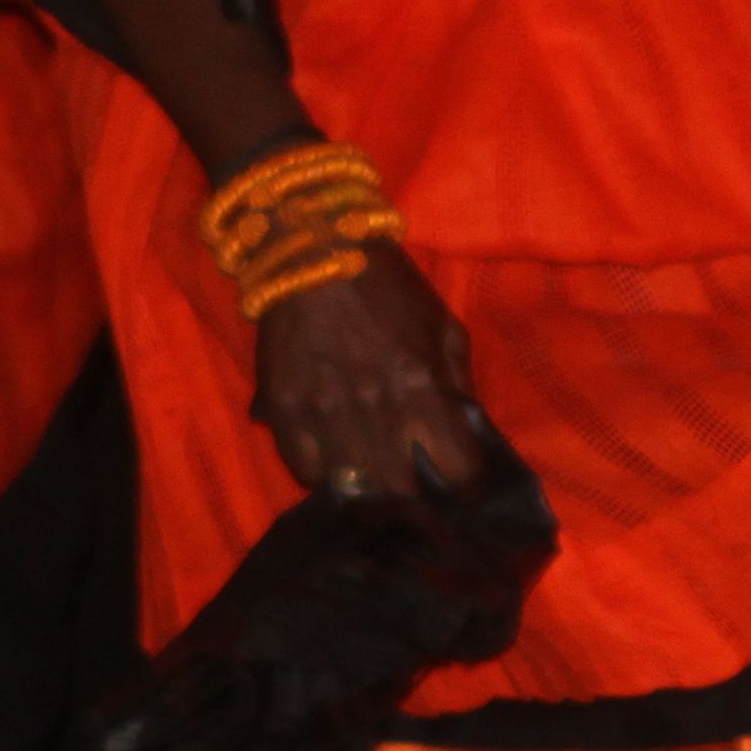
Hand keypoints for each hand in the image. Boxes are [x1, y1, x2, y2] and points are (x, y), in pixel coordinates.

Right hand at [249, 247, 481, 500]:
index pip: (457, 468)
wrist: (313, 251)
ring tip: (381, 486)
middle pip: (401, 492)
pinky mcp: (281, 411)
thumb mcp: (443, 328)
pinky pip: (302, 467)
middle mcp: (373, 411)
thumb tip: (468, 430)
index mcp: (422, 389)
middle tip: (421, 494)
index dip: (466, 481)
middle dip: (417, 499)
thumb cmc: (389, 288)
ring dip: (370, 493)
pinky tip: (338, 462)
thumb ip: (458, 384)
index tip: (465, 482)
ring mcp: (322, 415)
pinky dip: (323, 473)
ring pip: (351, 489)